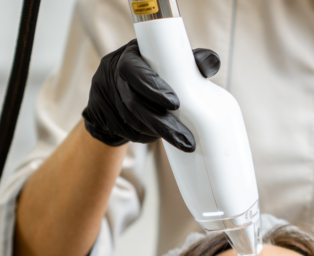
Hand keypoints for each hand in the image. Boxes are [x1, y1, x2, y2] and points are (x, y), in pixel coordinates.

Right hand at [82, 39, 220, 151]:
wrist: (115, 86)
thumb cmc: (150, 70)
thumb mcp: (166, 59)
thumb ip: (191, 61)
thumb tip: (212, 63)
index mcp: (128, 57)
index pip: (136, 72)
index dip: (154, 88)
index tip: (175, 104)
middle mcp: (112, 75)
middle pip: (135, 104)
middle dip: (162, 124)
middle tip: (186, 140)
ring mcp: (104, 97)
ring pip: (131, 122)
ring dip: (155, 133)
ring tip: (178, 140)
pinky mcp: (101, 116)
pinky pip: (126, 132)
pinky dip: (144, 137)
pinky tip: (157, 137)